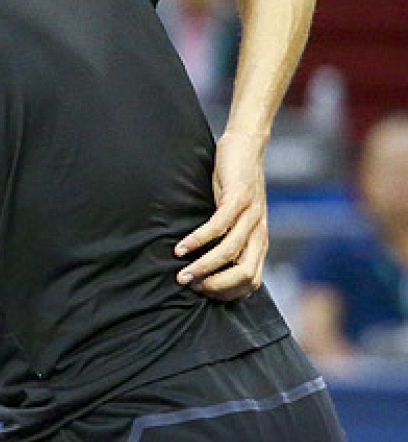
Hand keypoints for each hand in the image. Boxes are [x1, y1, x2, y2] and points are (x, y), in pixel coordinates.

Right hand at [174, 129, 268, 300]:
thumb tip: (208, 266)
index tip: (201, 292)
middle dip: (214, 285)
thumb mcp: (236, 218)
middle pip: (244, 274)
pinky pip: (218, 226)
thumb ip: (230, 239)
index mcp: (260, 241)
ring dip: (203, 266)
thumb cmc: (235, 186)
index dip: (226, 293)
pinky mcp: (238, 198)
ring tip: (181, 273)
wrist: (246, 147)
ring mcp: (251, 215)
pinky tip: (181, 247)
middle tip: (189, 285)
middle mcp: (259, 232)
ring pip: (230, 252)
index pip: (251, 282)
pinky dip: (198, 240)